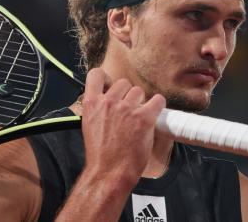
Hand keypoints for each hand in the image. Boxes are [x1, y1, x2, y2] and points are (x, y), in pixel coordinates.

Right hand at [80, 68, 165, 187]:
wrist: (109, 172)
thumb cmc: (100, 154)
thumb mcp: (89, 126)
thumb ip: (97, 109)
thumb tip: (107, 99)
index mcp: (91, 104)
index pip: (96, 74)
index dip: (106, 78)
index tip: (110, 86)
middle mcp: (109, 102)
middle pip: (124, 83)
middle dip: (127, 95)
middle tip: (129, 110)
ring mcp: (127, 109)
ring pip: (139, 91)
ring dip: (141, 102)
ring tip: (140, 117)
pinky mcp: (144, 118)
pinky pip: (157, 100)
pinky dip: (158, 105)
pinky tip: (155, 114)